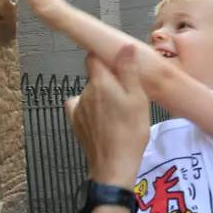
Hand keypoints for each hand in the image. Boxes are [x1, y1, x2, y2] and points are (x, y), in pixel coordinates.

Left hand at [69, 47, 148, 186]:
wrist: (113, 165)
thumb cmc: (130, 132)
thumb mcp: (138, 98)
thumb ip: (128, 70)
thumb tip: (124, 46)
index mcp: (100, 82)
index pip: (94, 57)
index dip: (105, 57)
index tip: (118, 64)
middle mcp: (84, 91)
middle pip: (95, 76)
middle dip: (108, 80)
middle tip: (127, 95)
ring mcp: (77, 107)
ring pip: (90, 92)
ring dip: (101, 96)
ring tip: (118, 112)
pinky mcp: (75, 122)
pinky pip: (82, 107)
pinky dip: (91, 109)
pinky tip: (103, 119)